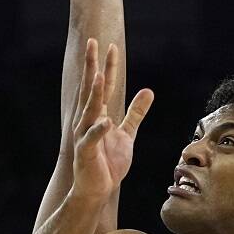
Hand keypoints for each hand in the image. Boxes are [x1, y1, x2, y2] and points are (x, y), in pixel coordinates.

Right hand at [71, 39, 153, 199]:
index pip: (103, 86)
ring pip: (89, 110)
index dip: (107, 67)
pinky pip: (92, 139)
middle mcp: (87, 121)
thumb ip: (136, 113)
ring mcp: (85, 136)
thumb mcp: (126, 134)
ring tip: (97, 75)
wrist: (96, 190)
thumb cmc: (107, 163)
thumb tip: (148, 90)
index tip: (111, 46)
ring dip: (94, 93)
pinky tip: (105, 121)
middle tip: (92, 43)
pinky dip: (98, 130)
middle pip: (90, 90)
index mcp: (97, 116)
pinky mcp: (86, 153)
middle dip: (91, 67)